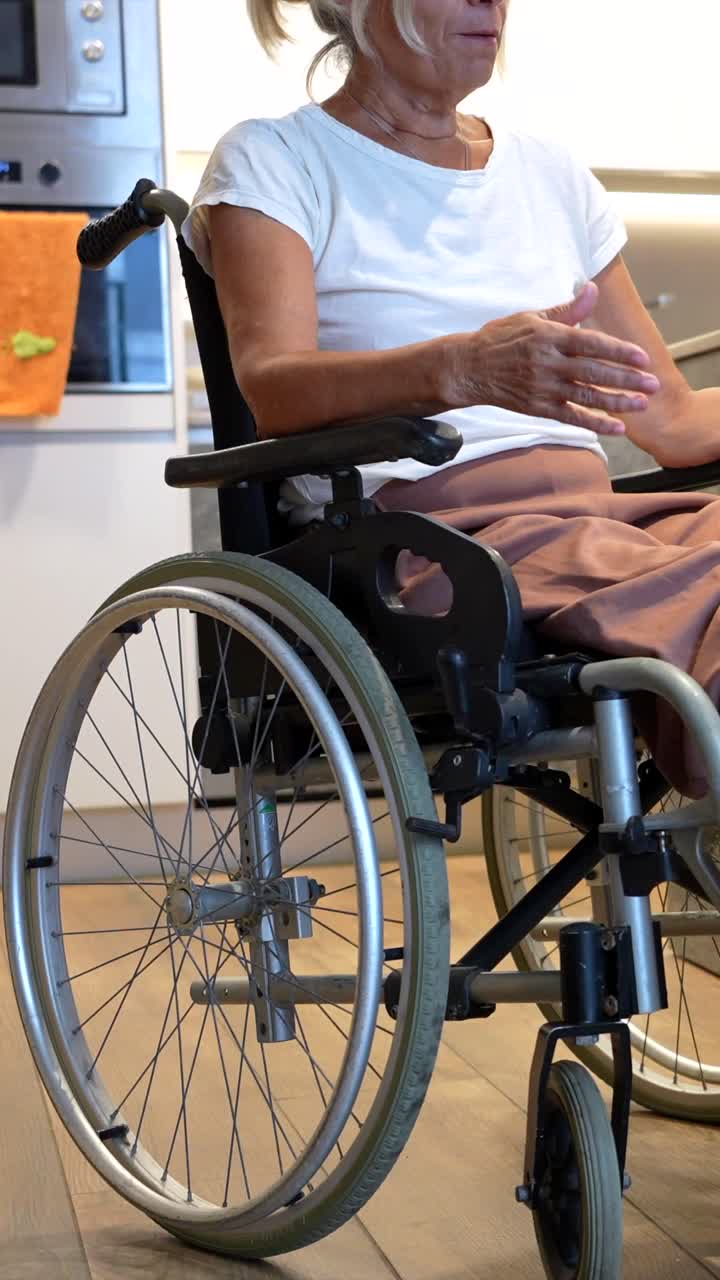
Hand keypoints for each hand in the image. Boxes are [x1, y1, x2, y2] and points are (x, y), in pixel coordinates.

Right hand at [451, 282, 660, 434]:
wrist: (469, 369)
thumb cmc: (501, 339)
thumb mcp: (532, 317)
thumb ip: (567, 310)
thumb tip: (592, 290)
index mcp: (550, 337)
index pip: (592, 344)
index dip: (619, 351)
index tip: (642, 358)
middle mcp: (548, 364)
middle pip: (594, 372)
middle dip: (627, 379)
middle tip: (653, 384)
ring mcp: (543, 388)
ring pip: (586, 396)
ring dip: (617, 402)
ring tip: (641, 404)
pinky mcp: (538, 408)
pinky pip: (571, 417)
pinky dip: (595, 423)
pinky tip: (617, 427)